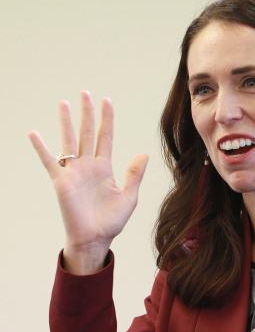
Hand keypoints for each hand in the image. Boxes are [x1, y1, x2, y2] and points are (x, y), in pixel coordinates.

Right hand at [28, 91, 147, 273]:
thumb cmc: (111, 222)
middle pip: (86, 133)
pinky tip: (34, 134)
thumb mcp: (129, 197)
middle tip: (85, 93)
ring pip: (69, 141)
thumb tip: (143, 154)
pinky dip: (42, 148)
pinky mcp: (61, 182)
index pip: (105, 137)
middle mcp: (88, 166)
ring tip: (64, 103)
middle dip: (87, 113)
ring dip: (66, 122)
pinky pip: (50, 162)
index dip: (107, 120)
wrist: (95, 239)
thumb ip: (134, 175)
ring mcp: (74, 172)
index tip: (107, 101)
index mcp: (105, 168)